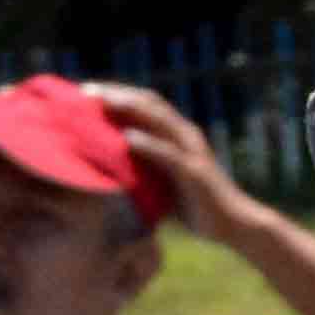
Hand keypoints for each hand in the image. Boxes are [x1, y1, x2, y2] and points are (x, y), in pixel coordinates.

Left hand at [82, 83, 235, 229]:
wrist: (230, 224)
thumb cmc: (191, 204)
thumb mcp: (159, 180)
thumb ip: (139, 166)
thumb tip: (102, 164)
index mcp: (176, 135)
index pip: (145, 104)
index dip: (117, 94)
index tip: (84, 91)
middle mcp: (184, 136)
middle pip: (150, 104)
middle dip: (117, 94)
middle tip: (85, 90)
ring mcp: (191, 151)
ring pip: (160, 121)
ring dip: (130, 109)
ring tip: (103, 101)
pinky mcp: (194, 172)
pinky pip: (169, 154)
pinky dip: (148, 143)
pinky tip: (128, 137)